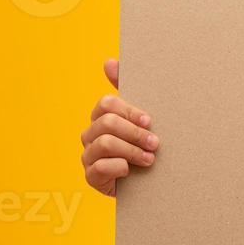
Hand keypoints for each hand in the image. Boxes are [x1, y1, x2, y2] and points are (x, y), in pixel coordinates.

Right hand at [79, 59, 159, 196]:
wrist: (148, 183)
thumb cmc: (143, 145)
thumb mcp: (140, 118)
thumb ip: (126, 88)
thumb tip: (109, 61)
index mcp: (101, 117)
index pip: (106, 104)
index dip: (129, 111)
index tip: (149, 121)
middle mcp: (90, 134)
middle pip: (107, 123)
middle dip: (134, 133)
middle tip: (155, 143)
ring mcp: (88, 156)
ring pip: (105, 144)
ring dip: (131, 151)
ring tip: (149, 159)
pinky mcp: (91, 177)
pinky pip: (101, 168)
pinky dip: (120, 168)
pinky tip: (131, 172)